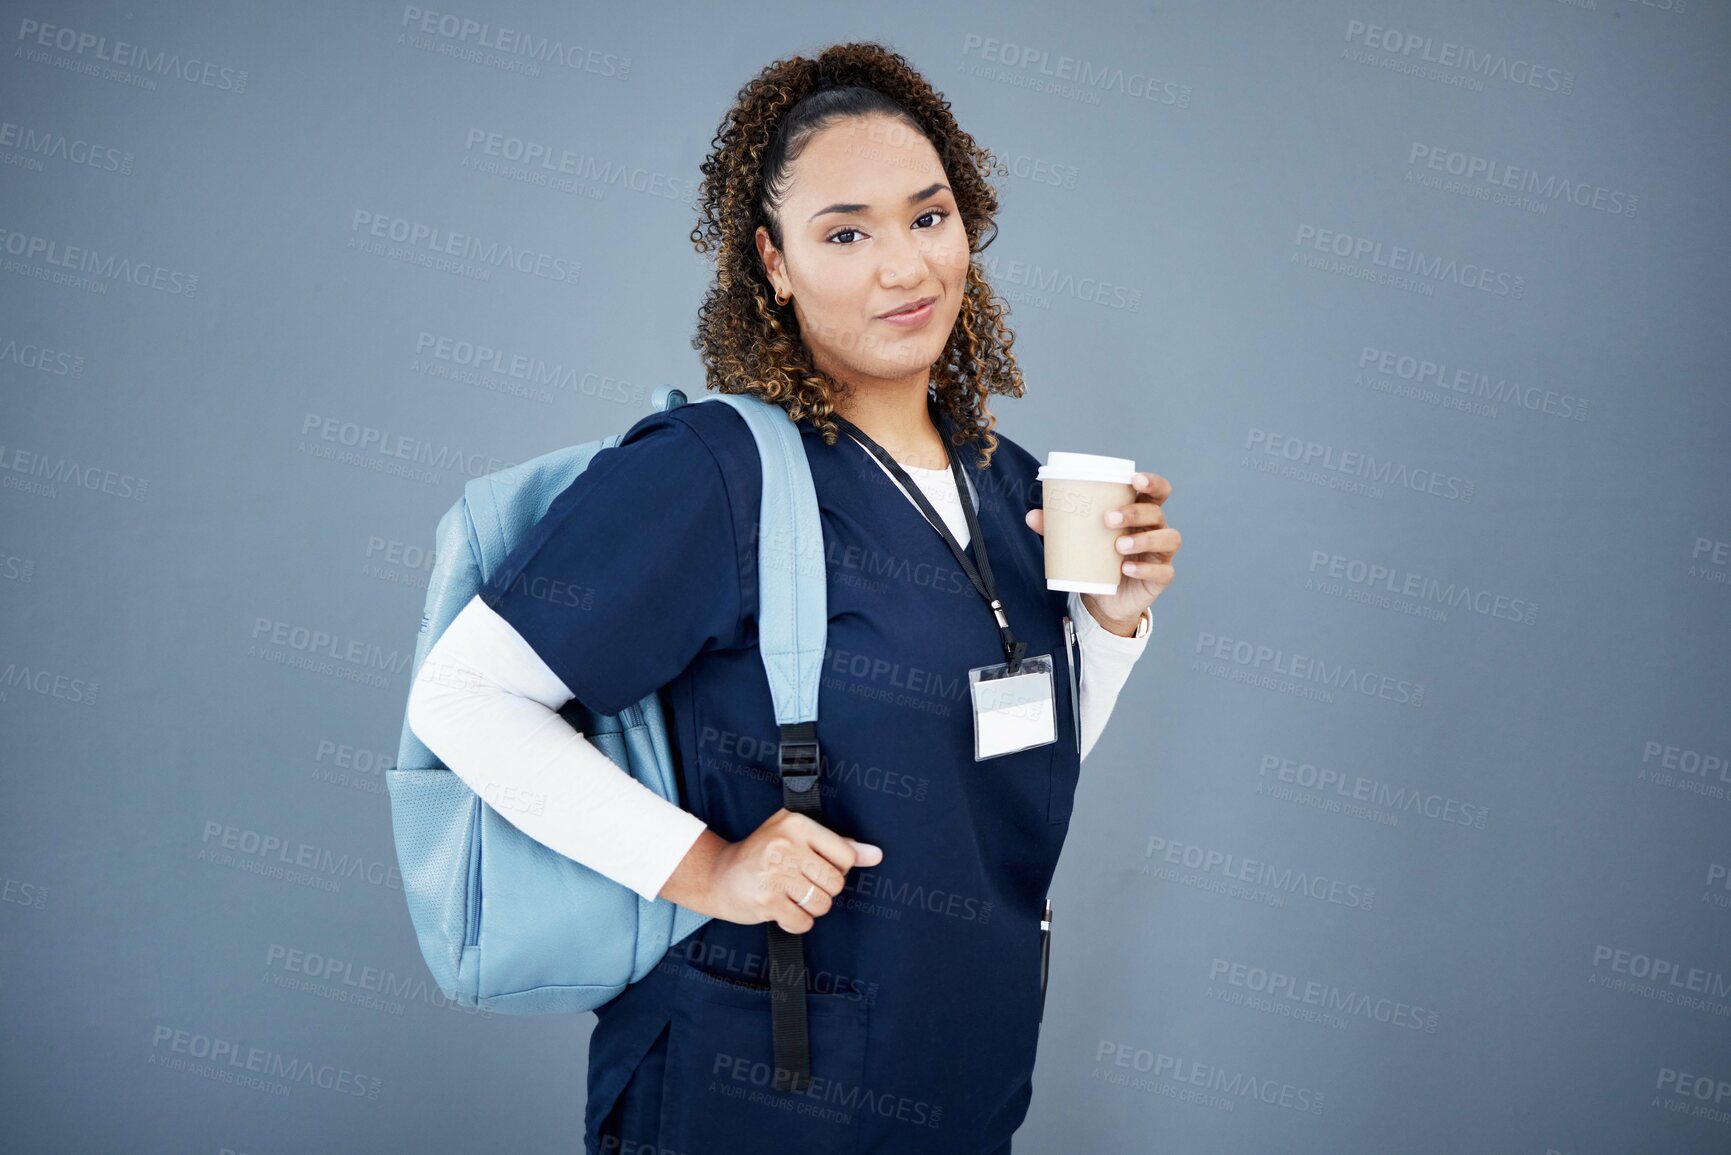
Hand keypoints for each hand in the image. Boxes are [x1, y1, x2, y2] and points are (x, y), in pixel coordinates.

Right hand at [660, 810, 882, 933]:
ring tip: (791, 896)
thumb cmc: (763, 855)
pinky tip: (782, 909)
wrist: (717, 876)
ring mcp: (774, 873)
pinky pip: (803, 922)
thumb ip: (838, 845)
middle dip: (823, 891)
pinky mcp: (766, 900)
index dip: (838, 868)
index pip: (846, 854)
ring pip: (822, 904)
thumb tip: (876, 854)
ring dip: (810, 908)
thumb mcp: (799, 838)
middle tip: (801, 884)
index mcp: (796, 824)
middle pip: (836, 883)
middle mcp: (785, 845)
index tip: (817, 867)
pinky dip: (796, 922)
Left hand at [1024, 471, 1178, 633]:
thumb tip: (1031, 515)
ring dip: (1143, 539)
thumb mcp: (1078, 540)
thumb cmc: (1097, 559)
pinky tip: (1126, 568)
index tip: (1134, 479)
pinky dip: (1145, 569)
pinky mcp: (1161, 577)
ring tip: (1118, 545)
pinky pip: (1162, 571)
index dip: (1151, 482)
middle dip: (1136, 512)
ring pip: (1167, 539)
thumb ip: (1058, 527)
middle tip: (1109, 518)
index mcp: (1140, 513)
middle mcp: (1156, 529)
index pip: (1157, 491)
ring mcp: (1161, 554)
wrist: (1104, 599)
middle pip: (1157, 512)